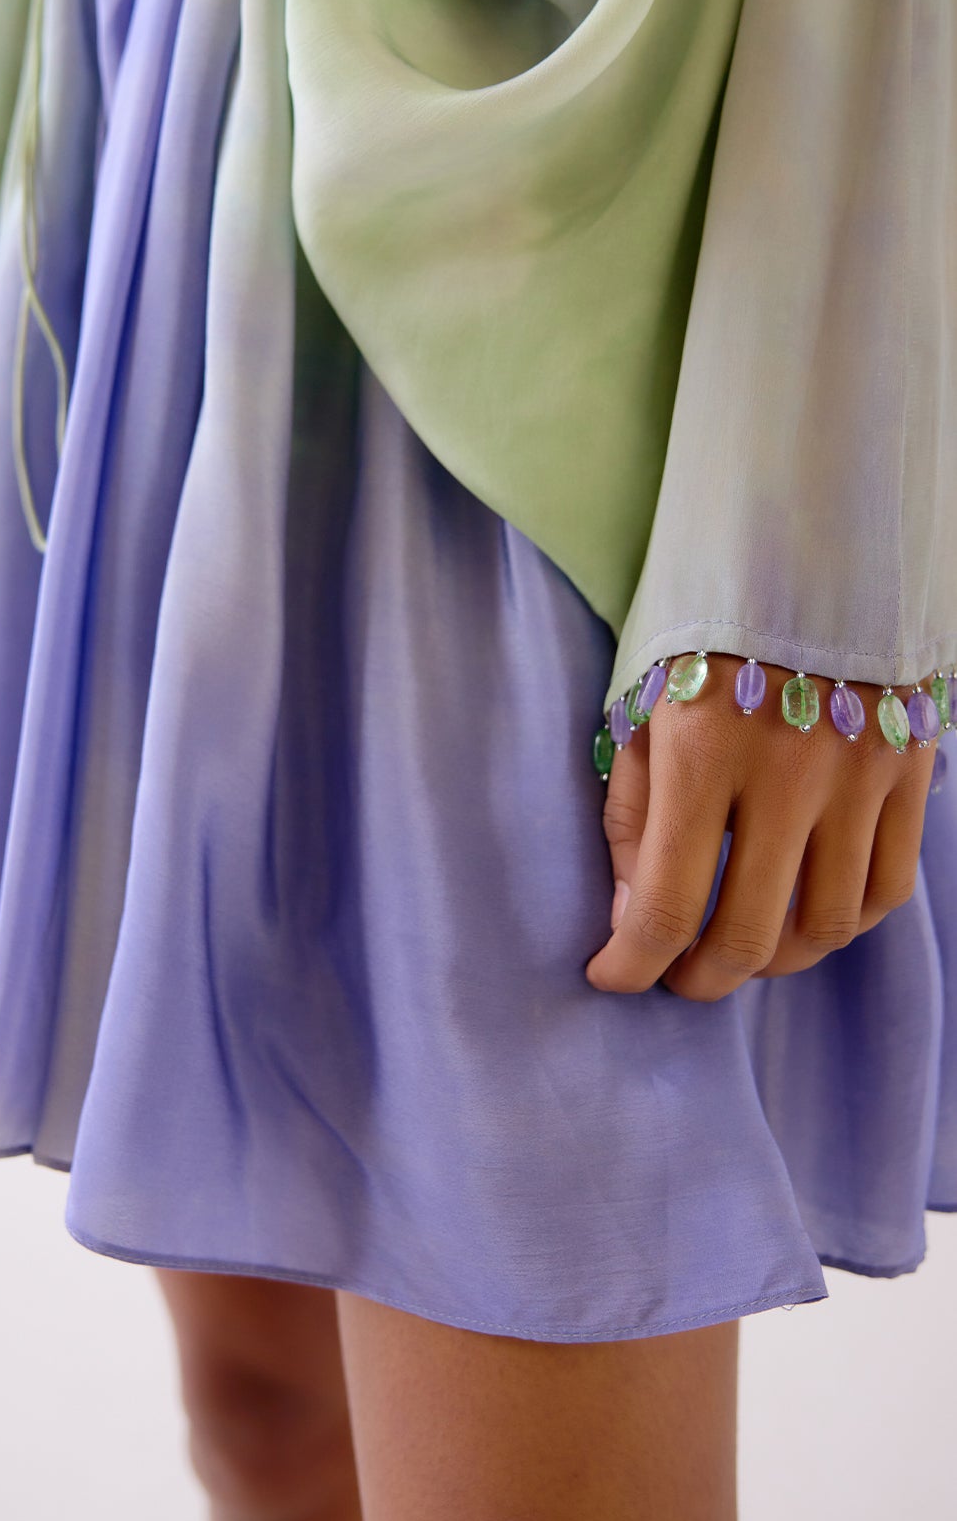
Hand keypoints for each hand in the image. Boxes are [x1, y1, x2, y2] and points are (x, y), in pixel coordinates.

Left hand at [585, 652, 937, 1000]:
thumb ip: (633, 816)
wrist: (807, 542)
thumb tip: (636, 918)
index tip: (610, 976)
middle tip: (675, 978)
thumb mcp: (640, 703)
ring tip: (738, 950)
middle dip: (699, 977)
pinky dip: (841, 922)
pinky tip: (803, 915)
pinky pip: (886, 888)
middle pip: (749, 934)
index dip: (632, 963)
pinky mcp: (909, 771)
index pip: (669, 904)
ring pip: (826, 927)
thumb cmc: (702, 623)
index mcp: (704, 751)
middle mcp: (789, 774)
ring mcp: (860, 777)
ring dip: (773, 960)